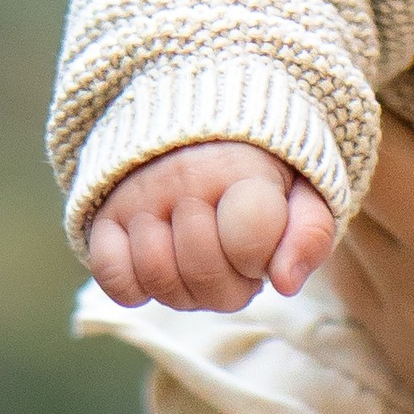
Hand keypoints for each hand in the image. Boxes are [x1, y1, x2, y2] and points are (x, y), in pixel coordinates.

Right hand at [85, 141, 337, 311]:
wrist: (197, 123)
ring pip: (158, 280)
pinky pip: (113, 279)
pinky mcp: (103, 217)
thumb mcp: (304, 191)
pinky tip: (164, 265)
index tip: (261, 244)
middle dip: (230, 286)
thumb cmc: (260, 172)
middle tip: (234, 260)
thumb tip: (285, 284)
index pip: (248, 240)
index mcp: (239, 170)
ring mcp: (137, 199)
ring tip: (202, 262)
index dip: (259, 259)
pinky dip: (137, 287)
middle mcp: (182, 180)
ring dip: (187, 290)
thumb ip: (309, 234)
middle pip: (204, 274)